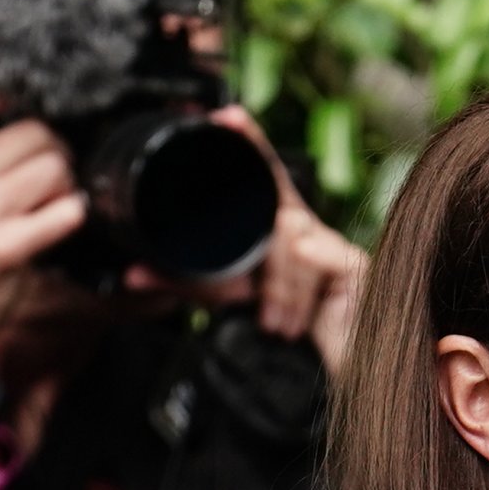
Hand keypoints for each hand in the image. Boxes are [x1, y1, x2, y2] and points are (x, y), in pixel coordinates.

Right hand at [0, 85, 87, 350]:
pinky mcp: (3, 248)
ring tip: (52, 201)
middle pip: (32, 133)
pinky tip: (61, 223)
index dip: (10, 103)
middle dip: (52, 152)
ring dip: (65, 184)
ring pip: (53, 167)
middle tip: (50, 174)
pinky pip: (63, 213)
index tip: (21, 121)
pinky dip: (72, 214)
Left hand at [125, 105, 366, 376]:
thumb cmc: (293, 334)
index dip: (250, 144)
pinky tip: (295, 301)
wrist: (343, 373)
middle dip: (254, 164)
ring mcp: (331, 246)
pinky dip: (301, 279)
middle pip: (276, 199)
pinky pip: (320, 259)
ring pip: (288, 240)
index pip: (263, 178)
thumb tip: (133, 275)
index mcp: (278, 231)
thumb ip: (192, 286)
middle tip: (233, 136)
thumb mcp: (237, 305)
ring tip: (272, 325)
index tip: (227, 116)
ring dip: (277, 286)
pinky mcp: (354, 268)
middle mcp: (305, 230)